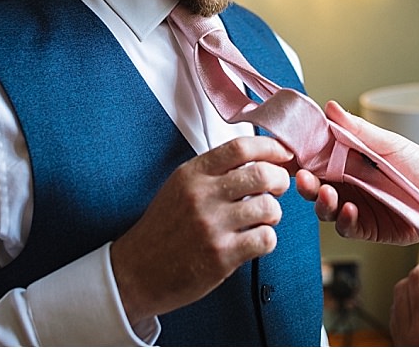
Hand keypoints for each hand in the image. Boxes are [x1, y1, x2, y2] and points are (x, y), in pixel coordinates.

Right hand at [109, 136, 293, 323]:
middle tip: (278, 187)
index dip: (270, 148)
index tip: (282, 154)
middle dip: (280, 179)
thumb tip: (258, 157)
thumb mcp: (179, 187)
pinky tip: (254, 240)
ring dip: (273, 213)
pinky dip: (267, 239)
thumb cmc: (163, 229)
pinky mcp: (221, 256)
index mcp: (192, 174)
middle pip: (261, 174)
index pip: (240, 148)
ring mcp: (211, 226)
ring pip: (268, 207)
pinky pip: (265, 239)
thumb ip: (213, 171)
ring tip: (263, 219)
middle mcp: (201, 196)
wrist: (136, 271)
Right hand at [295, 100, 418, 243]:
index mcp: (346, 161)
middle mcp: (346, 185)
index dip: (299, 158)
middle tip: (303, 178)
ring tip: (327, 194)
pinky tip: (349, 210)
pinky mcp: (366, 228)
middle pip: (314, 186)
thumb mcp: (388, 142)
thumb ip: (358, 129)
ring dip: (321, 202)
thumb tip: (330, 107)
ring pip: (325, 208)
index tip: (288, 154)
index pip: (314, 159)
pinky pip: (348, 227)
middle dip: (304, 183)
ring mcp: (354, 207)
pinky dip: (344, 220)